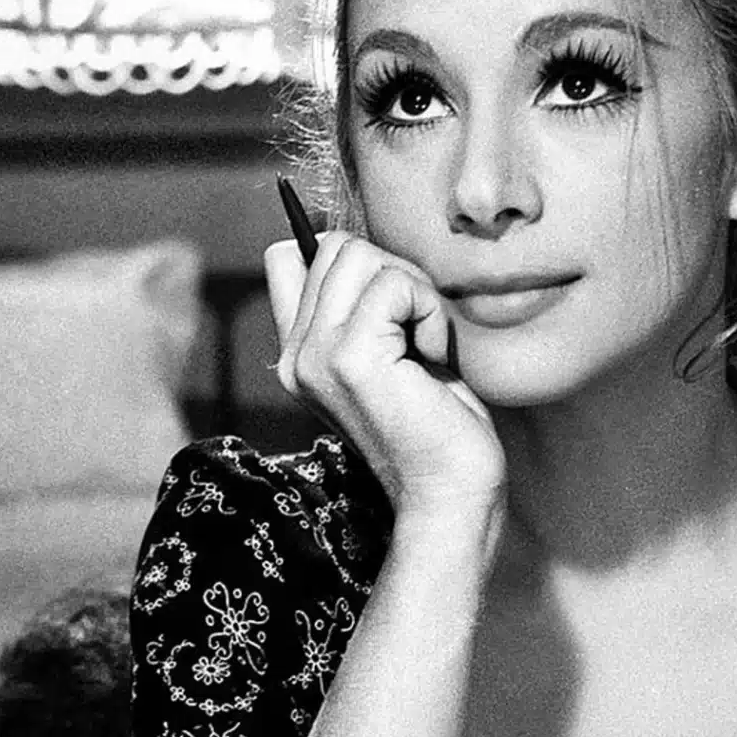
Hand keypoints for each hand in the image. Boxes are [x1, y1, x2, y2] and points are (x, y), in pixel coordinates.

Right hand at [265, 231, 505, 525]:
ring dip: (412, 289)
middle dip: (392, 272)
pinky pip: (394, 284)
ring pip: (360, 255)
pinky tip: (428, 357)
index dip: (343, 256)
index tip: (389, 300)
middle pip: (334, 246)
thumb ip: (364, 307)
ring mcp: (314, 356)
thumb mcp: (390, 353)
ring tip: (421, 345)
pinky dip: (427, 310)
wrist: (451, 491)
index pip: (285, 258)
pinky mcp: (348, 359)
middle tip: (415, 330)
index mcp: (298, 354)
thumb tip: (363, 245)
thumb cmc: (438, 423)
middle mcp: (294, 355)